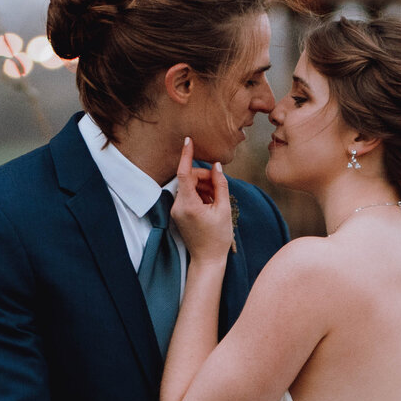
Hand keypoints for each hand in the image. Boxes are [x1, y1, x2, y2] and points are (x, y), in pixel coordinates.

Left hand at [169, 136, 233, 262]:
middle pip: (189, 179)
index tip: (188, 140)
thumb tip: (216, 166)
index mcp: (189, 205)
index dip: (186, 155)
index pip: (184, 173)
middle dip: (205, 177)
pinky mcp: (178, 213)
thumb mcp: (224, 209)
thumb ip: (220, 185)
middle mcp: (178, 206)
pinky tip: (211, 203)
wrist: (208, 260)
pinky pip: (188, 195)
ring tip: (217, 199)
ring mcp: (176, 210)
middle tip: (219, 186)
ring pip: (189, 186)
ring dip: (204, 186)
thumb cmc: (218, 237)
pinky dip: (200, 194)